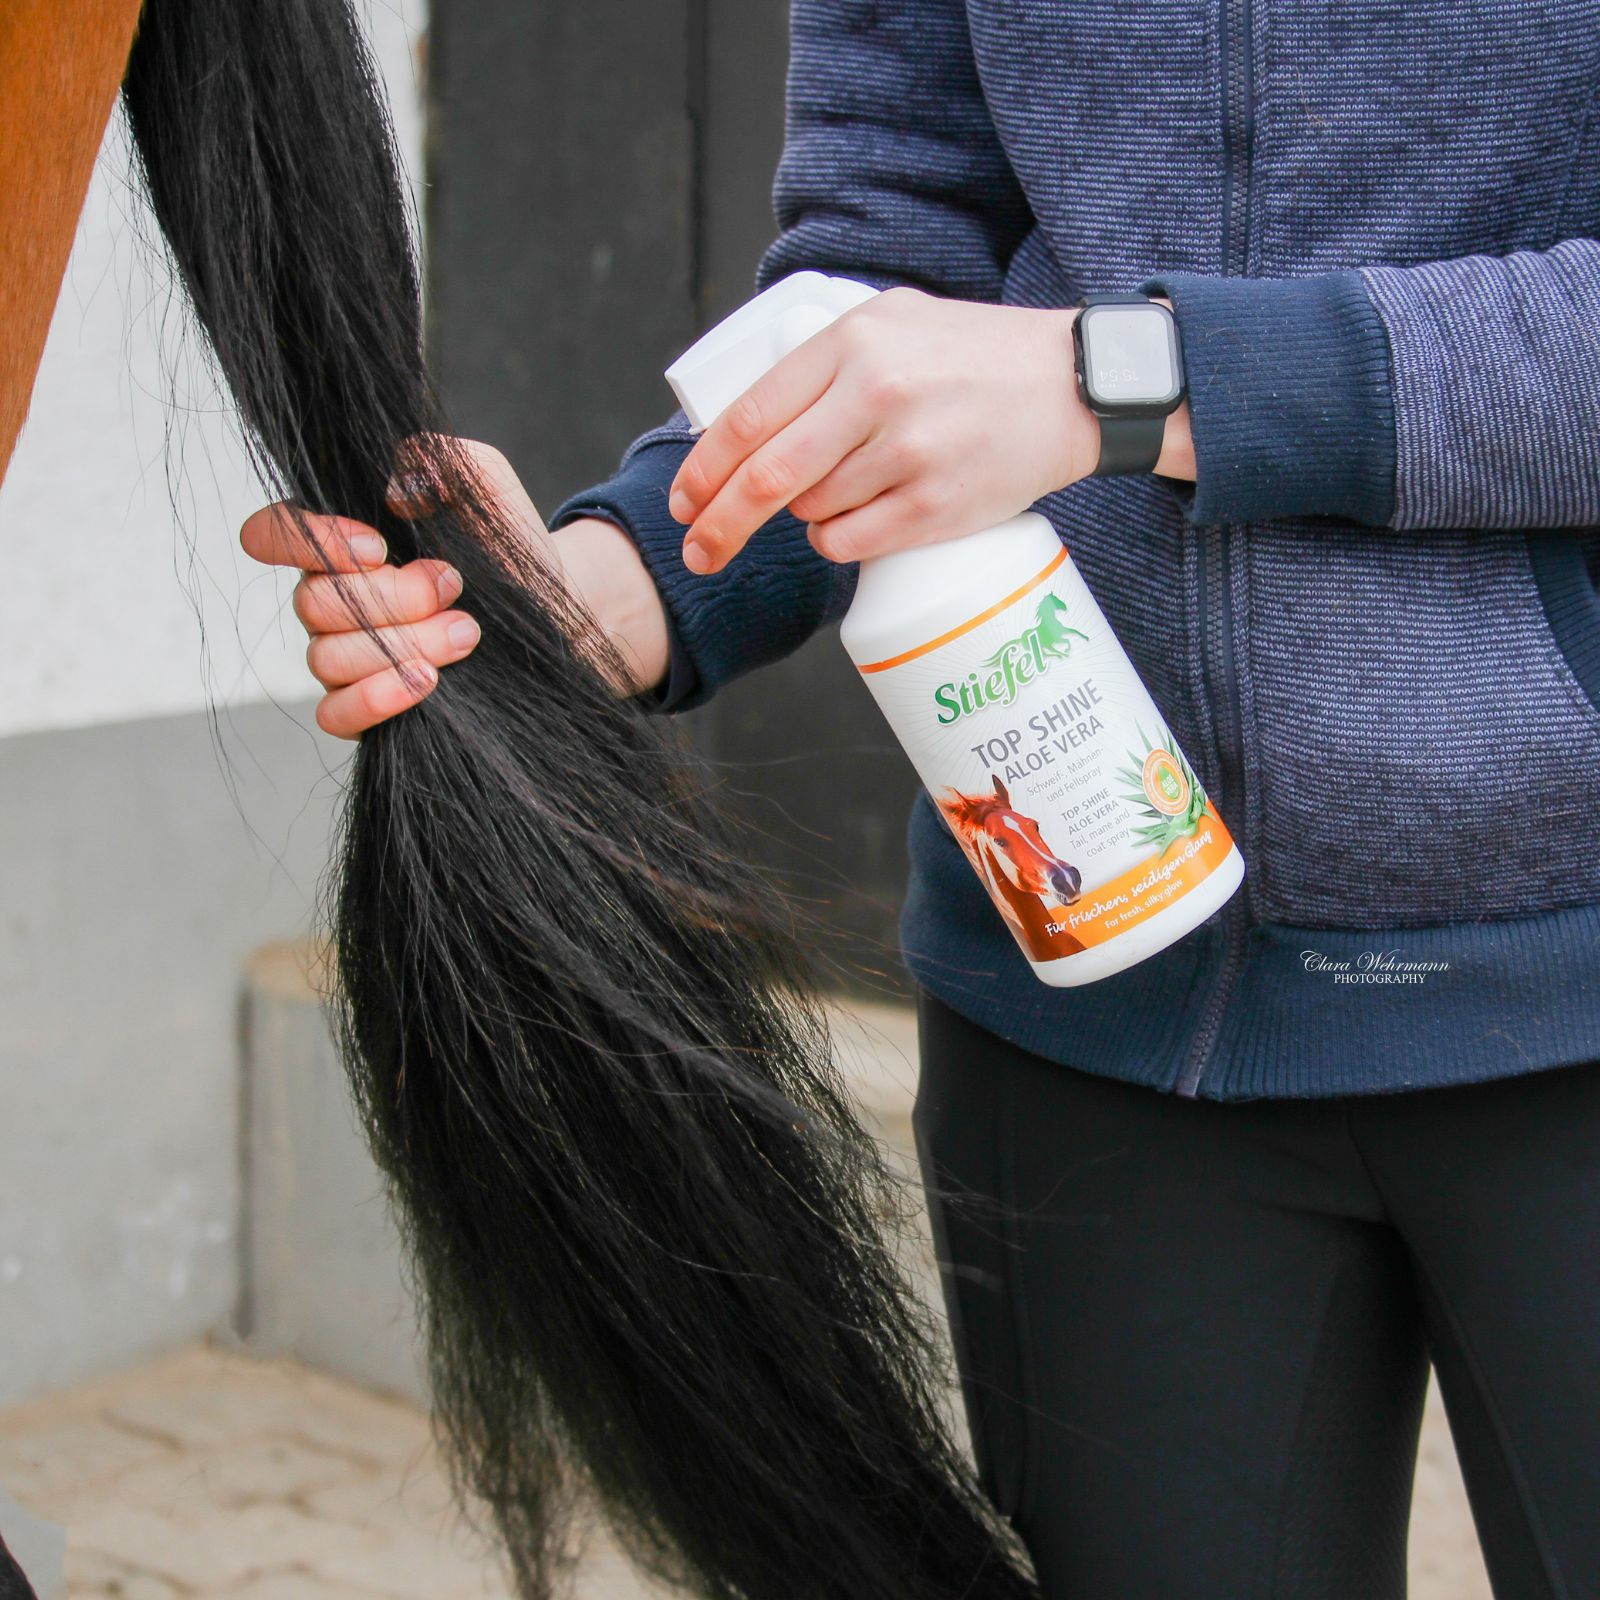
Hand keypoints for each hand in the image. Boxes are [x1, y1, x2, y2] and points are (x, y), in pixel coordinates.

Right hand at [241, 439, 669, 737]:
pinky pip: (335, 714)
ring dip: (402, 644)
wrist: (552, 609)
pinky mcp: (369, 706)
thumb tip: (397, 488)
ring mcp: (347, 656)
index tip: (377, 547)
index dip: (307, 541)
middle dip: (392, 597)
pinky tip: (427, 681)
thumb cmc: (507, 545)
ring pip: (328, 658)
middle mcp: (334, 601)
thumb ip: (440, 459)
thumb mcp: (484, 482)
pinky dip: (375, 699)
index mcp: (342, 544)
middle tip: (454, 587)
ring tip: (466, 632)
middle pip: (314, 603)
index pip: (274, 534)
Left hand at [666, 287, 1192, 572]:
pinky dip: (836, 539)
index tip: (682, 501)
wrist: (1073, 388)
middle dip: (719, 524)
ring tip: (849, 485)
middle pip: (766, 480)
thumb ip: (824, 362)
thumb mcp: (893, 321)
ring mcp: (908, 454)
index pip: (750, 417)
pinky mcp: (935, 505)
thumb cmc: (975, 356)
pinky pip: (849, 541)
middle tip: (699, 552)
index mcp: (854, 343)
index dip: (703, 469)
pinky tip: (860, 516)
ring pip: (810, 512)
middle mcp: (876, 394)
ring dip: (803, 515)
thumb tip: (748, 422)